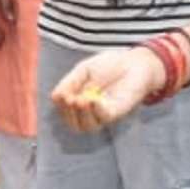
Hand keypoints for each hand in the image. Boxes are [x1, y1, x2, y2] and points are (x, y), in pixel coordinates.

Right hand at [50, 47, 166, 132]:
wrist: (134, 62)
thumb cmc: (110, 65)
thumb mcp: (83, 70)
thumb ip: (69, 83)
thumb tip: (55, 98)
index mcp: (80, 101)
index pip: (65, 113)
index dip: (61, 107)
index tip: (61, 95)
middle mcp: (91, 112)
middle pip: (74, 124)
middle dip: (68, 113)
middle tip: (70, 99)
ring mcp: (104, 113)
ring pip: (87, 126)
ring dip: (81, 114)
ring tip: (81, 100)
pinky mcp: (118, 112)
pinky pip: (104, 118)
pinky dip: (96, 111)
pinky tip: (92, 100)